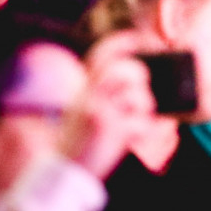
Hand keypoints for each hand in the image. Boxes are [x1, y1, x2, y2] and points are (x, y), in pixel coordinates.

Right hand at [59, 30, 155, 179]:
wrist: (61, 171)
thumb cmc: (81, 138)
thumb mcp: (86, 106)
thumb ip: (106, 88)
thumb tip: (142, 76)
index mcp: (84, 84)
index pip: (105, 51)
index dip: (128, 40)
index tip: (146, 38)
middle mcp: (90, 93)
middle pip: (128, 69)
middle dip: (141, 80)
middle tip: (139, 95)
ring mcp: (101, 110)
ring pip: (140, 96)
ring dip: (145, 109)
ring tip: (135, 119)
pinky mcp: (111, 130)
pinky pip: (144, 123)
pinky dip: (148, 130)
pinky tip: (138, 135)